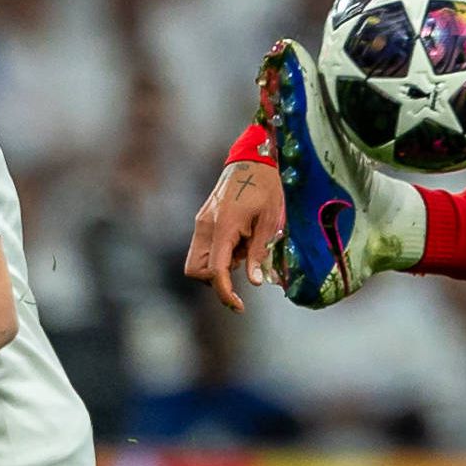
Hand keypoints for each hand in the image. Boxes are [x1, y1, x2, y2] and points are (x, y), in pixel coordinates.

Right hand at [185, 161, 284, 311]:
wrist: (253, 159)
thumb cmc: (266, 187)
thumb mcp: (270, 221)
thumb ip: (259, 253)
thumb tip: (254, 283)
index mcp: (223, 226)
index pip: (215, 271)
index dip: (224, 292)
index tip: (239, 306)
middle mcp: (205, 226)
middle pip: (195, 270)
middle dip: (216, 279)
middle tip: (244, 267)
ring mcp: (201, 222)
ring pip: (198, 261)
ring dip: (220, 265)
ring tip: (247, 246)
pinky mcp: (203, 220)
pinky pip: (205, 248)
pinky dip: (220, 253)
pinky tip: (241, 239)